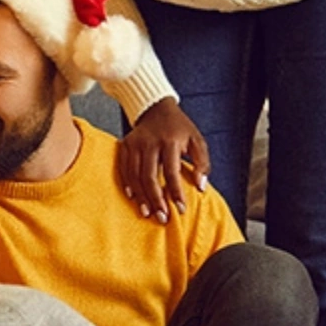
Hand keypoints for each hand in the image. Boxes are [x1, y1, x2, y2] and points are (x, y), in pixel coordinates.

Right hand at [118, 98, 210, 220]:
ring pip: (134, 175)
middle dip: (155, 200)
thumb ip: (202, 163)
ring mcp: (135, 143)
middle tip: (161, 217)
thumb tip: (200, 186)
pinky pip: (123, 168)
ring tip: (147, 212)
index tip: (180, 209)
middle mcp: (149, 143)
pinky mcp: (125, 145)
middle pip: (149, 176)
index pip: (172, 172)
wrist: (156, 108)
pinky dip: (128, 184)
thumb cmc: (179, 128)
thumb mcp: (197, 140)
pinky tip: (133, 197)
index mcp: (170, 141)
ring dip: (141, 196)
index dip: (176, 192)